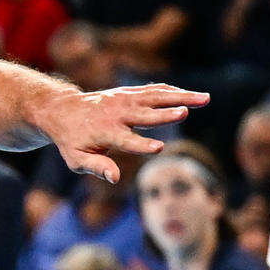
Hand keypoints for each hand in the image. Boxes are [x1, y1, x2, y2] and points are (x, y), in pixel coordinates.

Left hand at [33, 81, 202, 180]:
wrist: (64, 110)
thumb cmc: (72, 141)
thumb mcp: (77, 159)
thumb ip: (96, 167)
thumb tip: (114, 178)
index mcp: (104, 131)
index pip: (126, 140)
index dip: (142, 145)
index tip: (159, 148)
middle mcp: (116, 112)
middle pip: (145, 113)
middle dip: (165, 114)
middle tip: (186, 112)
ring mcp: (124, 99)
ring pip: (156, 96)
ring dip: (181, 96)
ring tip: (205, 98)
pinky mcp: (130, 92)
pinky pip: (154, 90)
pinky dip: (173, 91)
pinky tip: (192, 95)